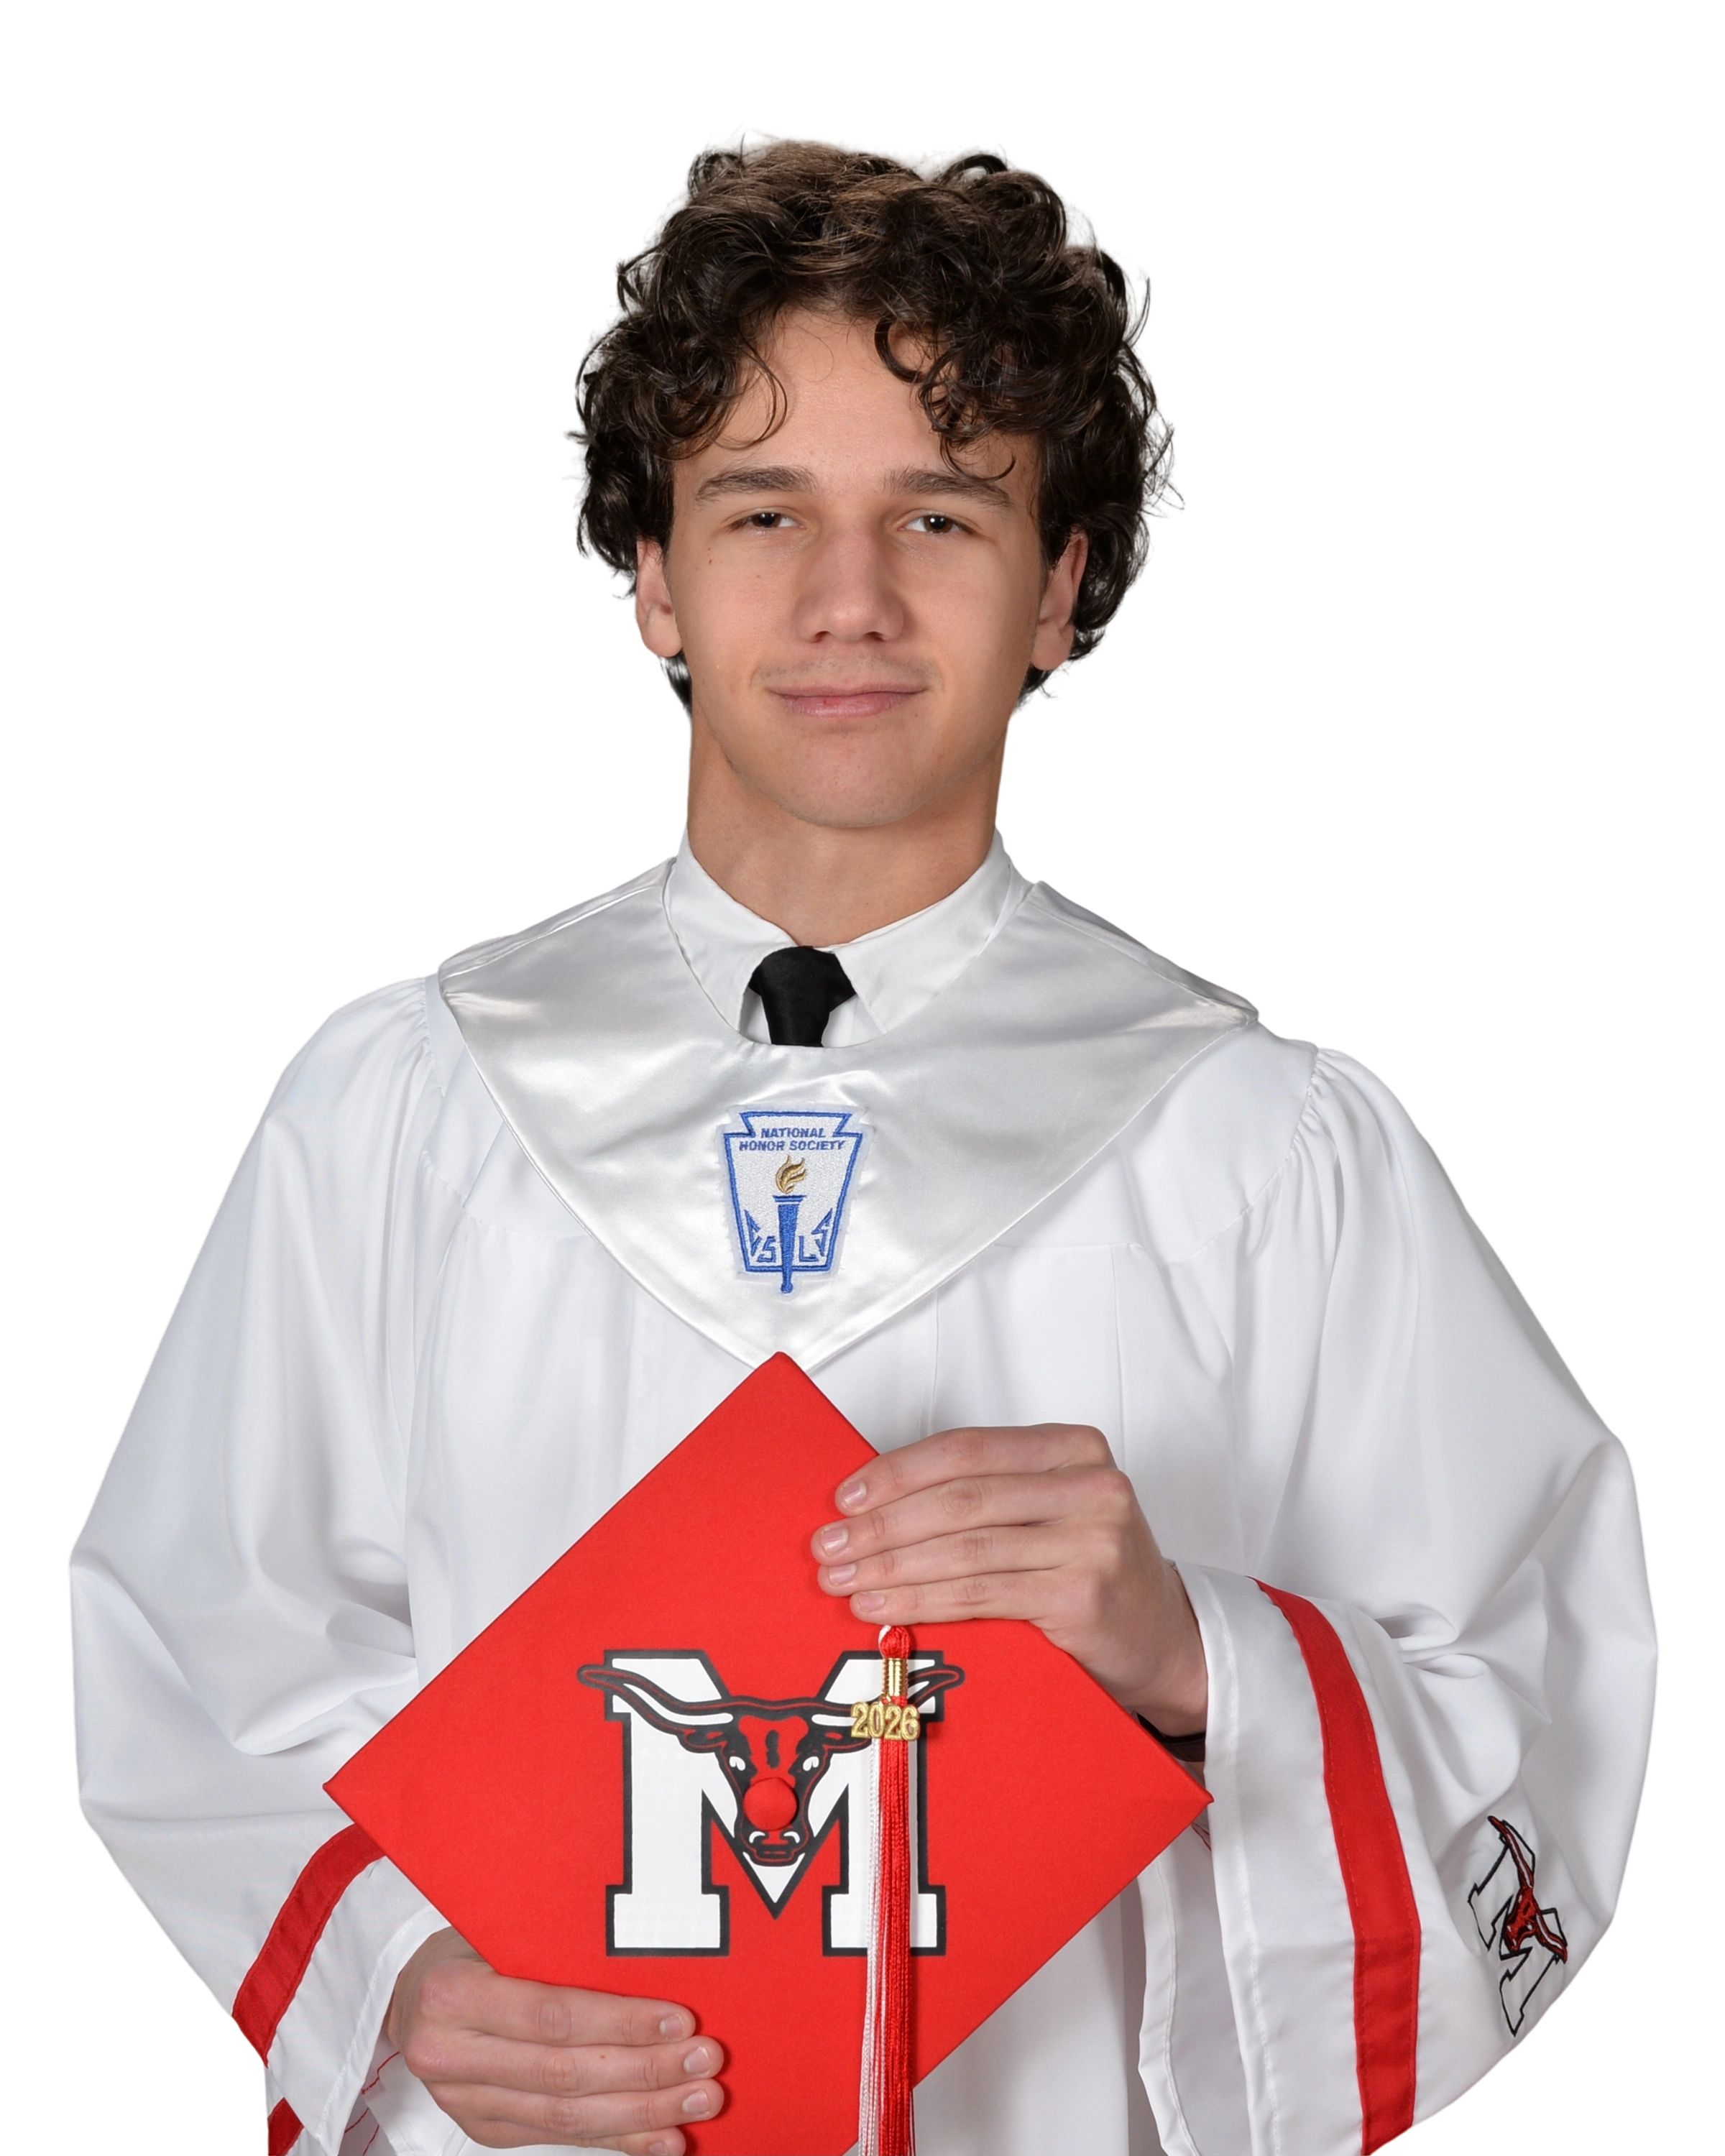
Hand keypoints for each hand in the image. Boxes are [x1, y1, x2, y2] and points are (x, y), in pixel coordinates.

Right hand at [385, 1928, 725, 2151]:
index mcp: (452, 1994)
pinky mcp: (482, 2128)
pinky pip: (557, 2136)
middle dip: (645, 2073)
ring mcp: (463, 2101)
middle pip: (564, 2073)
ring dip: (642, 2114)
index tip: (680, 2020)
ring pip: (565, 2116)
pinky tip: (662, 2138)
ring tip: (697, 2102)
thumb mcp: (501, 1925)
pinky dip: (616, 2140)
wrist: (411, 1988)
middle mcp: (449, 2054)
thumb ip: (558, 1946)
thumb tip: (656, 1956)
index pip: (553, 2015)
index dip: (621, 2022)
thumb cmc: (471, 1942)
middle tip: (705, 2064)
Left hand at [810, 1424, 1205, 1735]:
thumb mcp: (1049, 1514)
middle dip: (883, 1523)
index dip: (898, 1470)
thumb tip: (873, 1505)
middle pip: (961, 1497)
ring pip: (965, 1546)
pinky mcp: (1084, 1593)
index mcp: (1074, 1447)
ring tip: (844, 1581)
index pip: (967, 1448)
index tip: (845, 1496)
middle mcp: (1091, 1485)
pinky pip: (982, 1593)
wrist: (1164, 1640)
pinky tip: (885, 1605)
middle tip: (829, 1547)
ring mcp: (1093, 1539)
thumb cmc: (1090, 1572)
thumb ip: (985, 1497)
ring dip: (891, 1564)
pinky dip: (924, 1599)